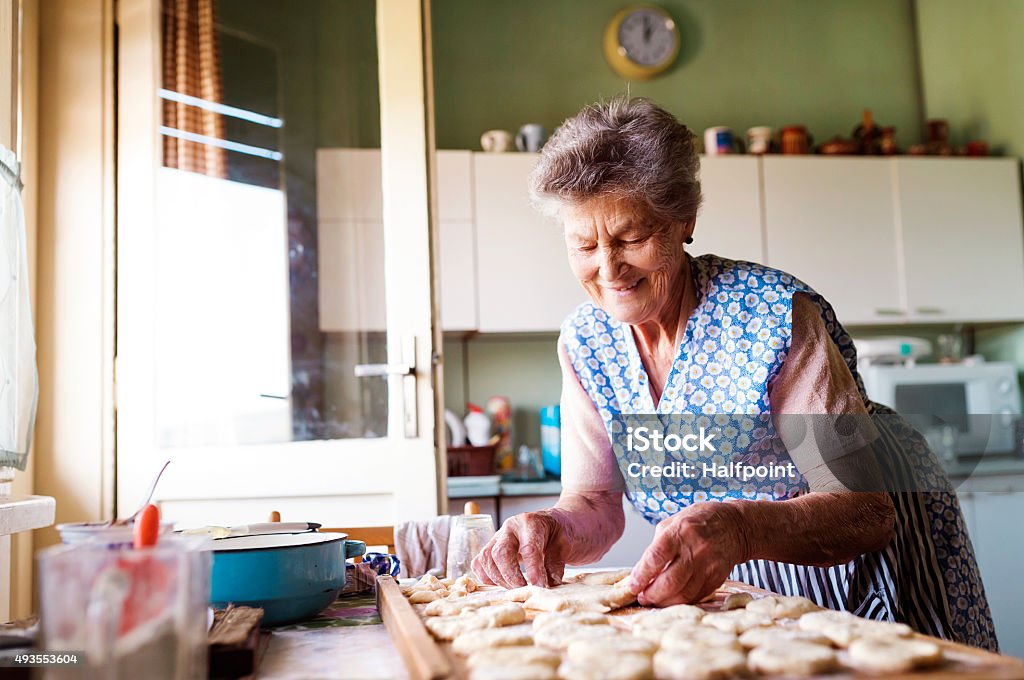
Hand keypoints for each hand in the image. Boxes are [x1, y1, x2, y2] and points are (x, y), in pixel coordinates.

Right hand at [471, 511, 567, 587]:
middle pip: (500, 553)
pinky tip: (503, 584)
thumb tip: (548, 583)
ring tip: (517, 589)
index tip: (540, 587)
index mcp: (531, 522)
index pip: (528, 548)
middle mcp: (510, 527)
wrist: (559, 523)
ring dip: (499, 579)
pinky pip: (480, 563)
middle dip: (511, 577)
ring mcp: (499, 537)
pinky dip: (486, 577)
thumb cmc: (563, 532)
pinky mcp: (492, 548)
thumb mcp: (566, 543)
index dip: (534, 570)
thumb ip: (556, 562)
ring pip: (486, 559)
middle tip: (525, 590)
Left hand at [627, 502, 748, 605]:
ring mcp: (709, 565)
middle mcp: (696, 549)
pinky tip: (672, 598)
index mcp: (680, 531)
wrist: (735, 526)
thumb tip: (642, 572)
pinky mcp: (718, 578)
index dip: (641, 575)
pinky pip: (696, 596)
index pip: (656, 557)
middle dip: (651, 594)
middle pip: (670, 582)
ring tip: (653, 599)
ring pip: (684, 594)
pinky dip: (681, 600)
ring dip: (664, 601)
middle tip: (641, 596)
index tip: (632, 585)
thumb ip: (657, 546)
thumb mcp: (673, 522)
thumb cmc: (699, 521)